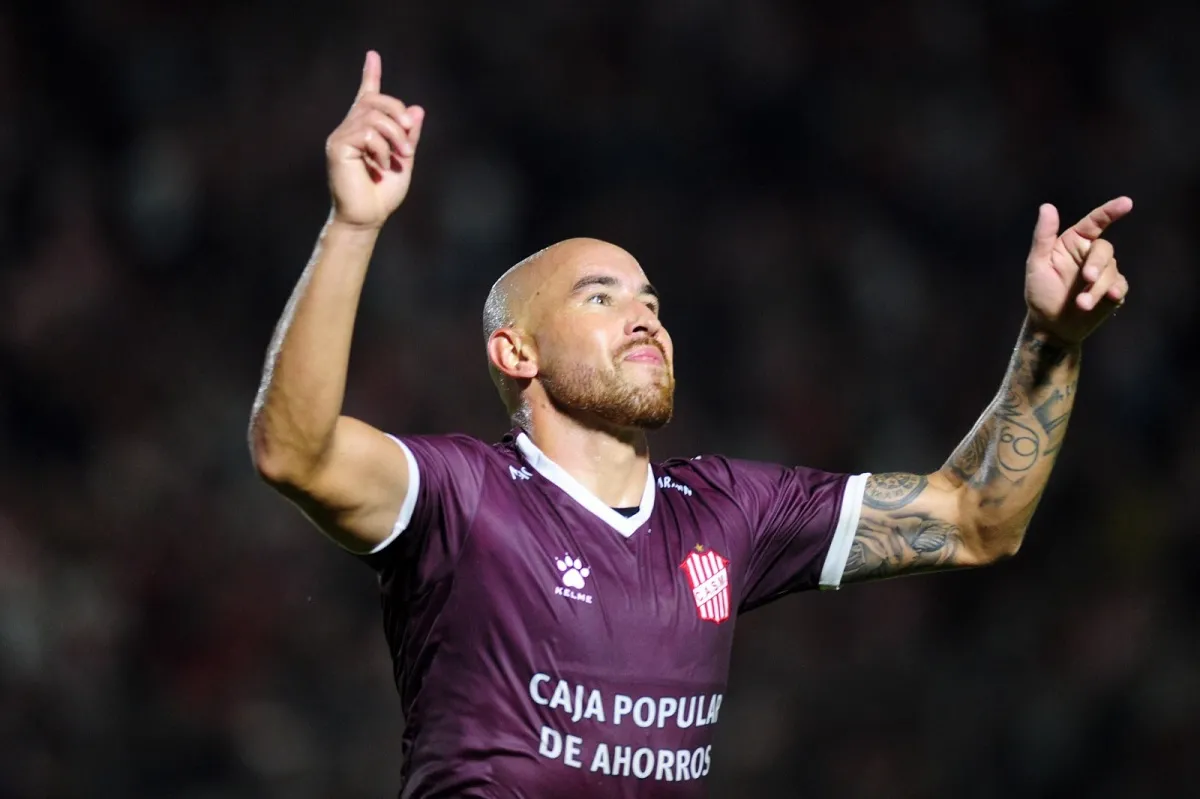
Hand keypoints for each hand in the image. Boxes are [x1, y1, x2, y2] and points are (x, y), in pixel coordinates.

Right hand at [326, 51, 423, 229]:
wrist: (368, 217)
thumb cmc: (382, 193)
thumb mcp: (403, 160)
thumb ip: (408, 136)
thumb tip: (417, 110)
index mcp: (365, 131)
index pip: (366, 96)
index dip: (370, 74)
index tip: (373, 54)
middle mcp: (349, 128)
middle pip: (374, 100)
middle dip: (396, 111)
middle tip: (409, 136)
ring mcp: (341, 136)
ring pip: (372, 115)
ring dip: (394, 134)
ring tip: (402, 155)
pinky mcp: (337, 146)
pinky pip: (366, 133)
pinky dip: (382, 148)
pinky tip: (381, 165)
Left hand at [1024, 196, 1132, 344]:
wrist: (1050, 324)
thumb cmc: (1040, 291)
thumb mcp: (1037, 264)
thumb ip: (1043, 236)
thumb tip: (1047, 206)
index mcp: (1074, 243)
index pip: (1095, 223)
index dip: (1110, 211)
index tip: (1126, 203)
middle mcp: (1091, 255)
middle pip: (1105, 249)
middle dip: (1097, 264)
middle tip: (1087, 278)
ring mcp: (1104, 273)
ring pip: (1111, 271)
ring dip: (1098, 288)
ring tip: (1081, 305)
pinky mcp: (1112, 291)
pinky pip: (1120, 286)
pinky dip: (1115, 291)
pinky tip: (1110, 298)